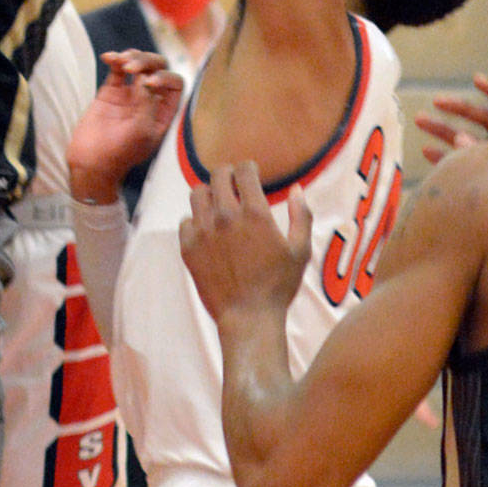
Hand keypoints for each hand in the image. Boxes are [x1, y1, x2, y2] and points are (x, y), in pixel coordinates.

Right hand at [66, 50, 182, 203]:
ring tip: (122, 61)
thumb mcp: (141, 132)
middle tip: (133, 67)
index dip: (165, 77)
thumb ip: (147, 103)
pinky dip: (115, 59)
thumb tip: (146, 77)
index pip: (174, 84)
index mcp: (164, 111)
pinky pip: (117, 69)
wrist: (91, 163)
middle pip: (159, 69)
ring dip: (133, 57)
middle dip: (149, 61)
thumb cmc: (121, 153)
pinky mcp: (111, 91)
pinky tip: (108, 57)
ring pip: (139, 65)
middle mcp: (150, 100)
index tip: (148, 83)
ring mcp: (131, 94)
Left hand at [179, 163, 309, 326]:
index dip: (248, 168)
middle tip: (233, 183)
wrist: (249, 318)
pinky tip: (206, 230)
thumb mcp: (300, 250)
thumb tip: (297, 188)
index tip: (251, 173)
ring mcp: (204, 231)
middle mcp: (226, 216)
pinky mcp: (189, 248)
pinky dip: (195, 221)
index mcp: (254, 212)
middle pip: (218, 175)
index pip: (244, 170)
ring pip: (198, 194)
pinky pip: (185, 221)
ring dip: (209, 194)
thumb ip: (301, 215)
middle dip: (227, 174)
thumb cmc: (279, 286)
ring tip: (218, 204)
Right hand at [414, 73, 487, 166]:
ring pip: (468, 140)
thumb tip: (458, 137)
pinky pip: (462, 163)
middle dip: (459, 109)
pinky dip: (445, 157)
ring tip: (419, 120)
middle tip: (436, 101)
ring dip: (444, 130)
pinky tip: (426, 150)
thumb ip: (481, 153)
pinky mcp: (480, 181)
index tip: (475, 79)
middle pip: (485, 120)